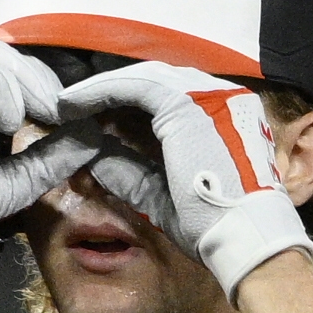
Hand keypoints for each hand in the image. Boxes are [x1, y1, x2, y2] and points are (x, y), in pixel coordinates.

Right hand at [0, 43, 100, 294]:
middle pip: (23, 60)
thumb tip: (95, 137)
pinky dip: (3, 88)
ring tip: (46, 116)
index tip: (83, 113)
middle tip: (69, 115)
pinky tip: (12, 121)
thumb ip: (52, 160)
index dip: (61, 87)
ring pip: (2, 55)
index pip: (32, 78)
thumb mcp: (18, 184)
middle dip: (53, 85)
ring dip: (33, 84)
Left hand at [57, 61, 312, 298]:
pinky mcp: (186, 103)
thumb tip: (96, 158)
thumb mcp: (164, 193)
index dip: (128, 103)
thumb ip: (133, 172)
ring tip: (68, 106)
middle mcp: (221, 97)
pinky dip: (101, 92)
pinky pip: (134, 86)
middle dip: (112, 92)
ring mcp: (207, 95)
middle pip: (155, 81)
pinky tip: (74, 105)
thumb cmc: (213, 223)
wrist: (244, 234)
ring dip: (102, 90)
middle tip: (74, 107)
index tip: (96, 118)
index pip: (168, 97)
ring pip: (142, 79)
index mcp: (225, 116)